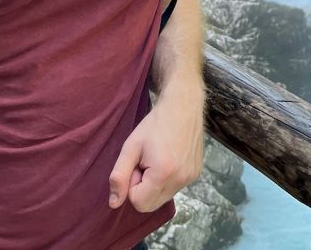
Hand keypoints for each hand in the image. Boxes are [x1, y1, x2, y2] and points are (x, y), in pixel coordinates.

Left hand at [107, 92, 204, 212]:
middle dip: (143, 188)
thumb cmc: (154, 124)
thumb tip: (114, 203)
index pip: (138, 202)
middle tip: (146, 162)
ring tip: (158, 159)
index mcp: (163, 173)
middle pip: (151, 204)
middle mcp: (181, 179)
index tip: (138, 163)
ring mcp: (191, 177)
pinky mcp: (196, 173)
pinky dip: (167, 179)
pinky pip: (174, 188)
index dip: (133, 184)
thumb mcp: (131, 146)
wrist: (183, 105)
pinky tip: (169, 158)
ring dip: (155, 184)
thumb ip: (119, 176)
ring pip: (163, 197)